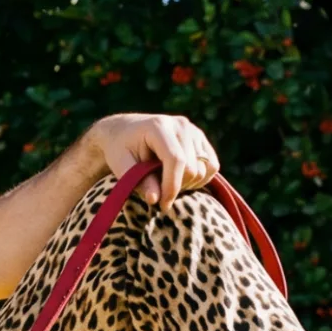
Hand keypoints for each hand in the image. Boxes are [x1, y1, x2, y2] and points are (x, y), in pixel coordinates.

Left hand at [91, 112, 220, 210]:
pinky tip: (180, 180)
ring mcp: (193, 130)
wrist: (124, 131)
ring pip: (205, 168)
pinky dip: (200, 179)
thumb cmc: (120, 150)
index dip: (172, 186)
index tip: (162, 205)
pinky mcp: (200, 139)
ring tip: (166, 183)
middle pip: (192, 167)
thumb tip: (155, 199)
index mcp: (158, 126)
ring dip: (188, 184)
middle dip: (177, 187)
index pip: (176, 159)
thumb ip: (138, 181)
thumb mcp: (121, 166)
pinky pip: (212, 166)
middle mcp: (180, 125)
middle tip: (158, 193)